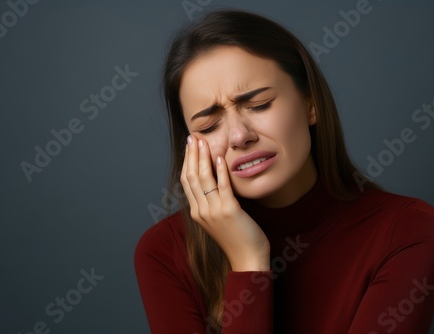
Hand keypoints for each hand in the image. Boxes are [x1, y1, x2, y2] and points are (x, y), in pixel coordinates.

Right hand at [180, 135, 270, 271]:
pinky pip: (222, 186)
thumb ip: (212, 202)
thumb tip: (213, 183)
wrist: (247, 259)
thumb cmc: (237, 239)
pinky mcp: (229, 211)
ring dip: (202, 157)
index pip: (187, 181)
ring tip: (203, 141)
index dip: (187, 162)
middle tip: (192, 137)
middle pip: (191, 177)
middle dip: (191, 155)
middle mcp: (201, 210)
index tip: (189, 146)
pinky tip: (220, 157)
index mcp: (196, 212)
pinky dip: (220, 170)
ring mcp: (213, 211)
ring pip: (203, 179)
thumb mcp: (218, 219)